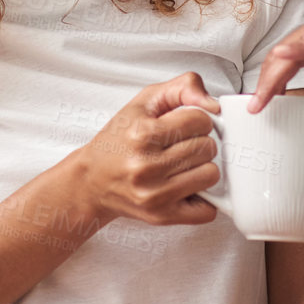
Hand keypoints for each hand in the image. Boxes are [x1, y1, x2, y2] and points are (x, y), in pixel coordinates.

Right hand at [69, 72, 221, 226]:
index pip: (200, 120)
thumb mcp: (144, 102)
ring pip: (211, 175)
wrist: (91, 181)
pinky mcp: (161, 216)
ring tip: (181, 165)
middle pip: (207, 147)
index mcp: (142, 134)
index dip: (196, 120)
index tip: (183, 125)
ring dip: (201, 168)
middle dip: (199, 142)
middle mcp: (146, 166)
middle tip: (179, 146)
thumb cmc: (118, 140)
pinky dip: (202, 199)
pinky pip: (206, 210)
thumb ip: (182, 87)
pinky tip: (184, 187)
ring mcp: (154, 194)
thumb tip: (212, 104)